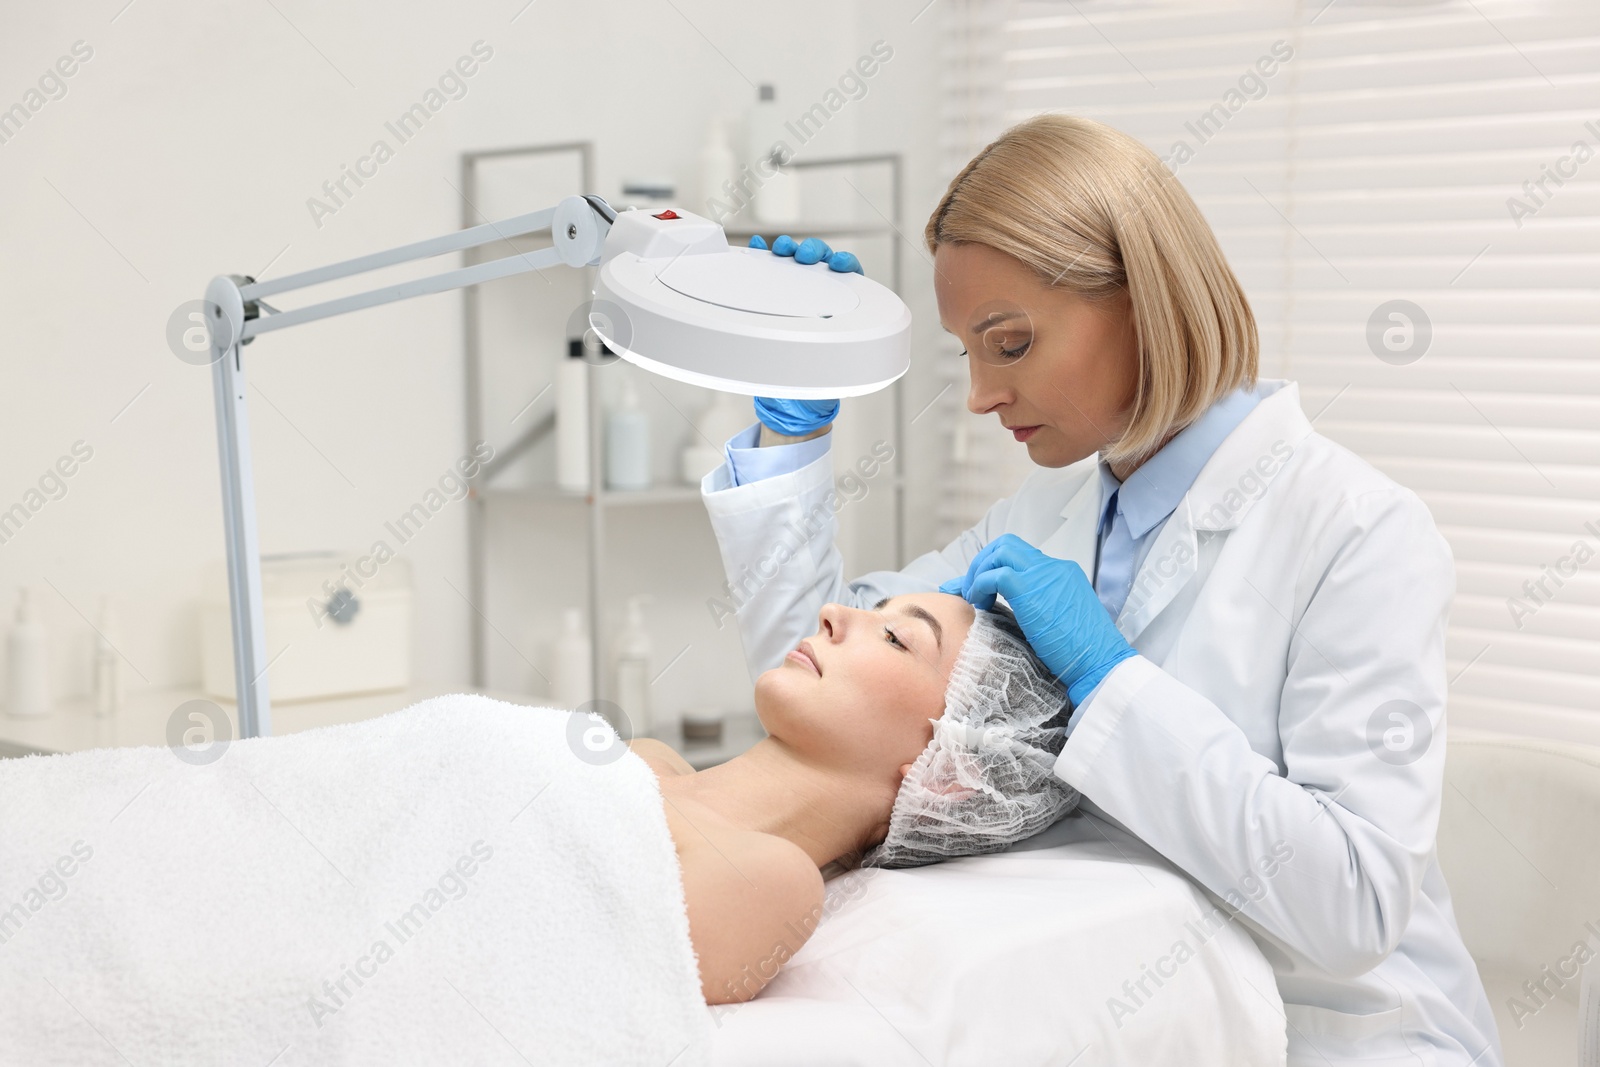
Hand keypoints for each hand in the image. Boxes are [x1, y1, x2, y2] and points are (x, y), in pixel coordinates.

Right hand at [747, 234, 858, 435]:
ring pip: (797, 263)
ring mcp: (798, 295)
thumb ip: (842, 357)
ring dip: (789, 250)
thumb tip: (858, 355)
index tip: (839, 265)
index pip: (852, 276)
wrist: (793, 402)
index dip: (847, 265)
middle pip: (823, 262)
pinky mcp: (774, 298)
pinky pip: (769, 271)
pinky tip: (757, 248)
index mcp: (845, 310)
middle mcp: (823, 297)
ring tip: (781, 249)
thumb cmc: (819, 385)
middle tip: (804, 256)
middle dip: (815, 252)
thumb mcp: (834, 369)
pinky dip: (762, 257)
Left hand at [940, 533, 1136, 705]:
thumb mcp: (1061, 618)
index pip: (1021, 557)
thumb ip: (1041, 605)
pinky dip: (979, 585)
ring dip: (978, 572)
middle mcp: (1053, 567)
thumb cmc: (1082, 652)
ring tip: (973, 598)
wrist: (1100, 661)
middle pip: (1007, 545)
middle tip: (970, 589)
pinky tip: (979, 604)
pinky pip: (994, 575)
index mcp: (1062, 573)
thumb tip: (1017, 609)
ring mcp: (1043, 575)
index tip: (978, 587)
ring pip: (999, 552)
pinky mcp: (1030, 589)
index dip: (995, 568)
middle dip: (982, 563)